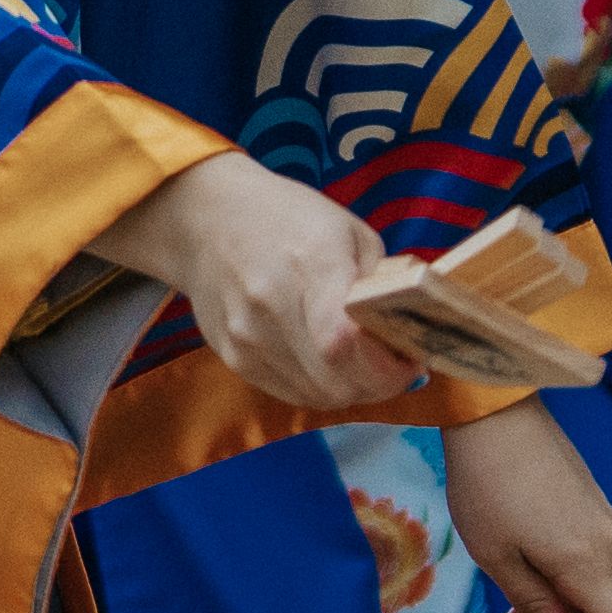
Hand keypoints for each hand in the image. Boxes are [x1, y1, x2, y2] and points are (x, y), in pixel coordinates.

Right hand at [91, 152, 421, 412]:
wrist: (203, 219)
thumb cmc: (286, 216)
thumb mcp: (347, 231)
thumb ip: (380, 282)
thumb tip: (407, 330)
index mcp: (310, 262)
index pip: (343, 342)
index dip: (385, 367)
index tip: (408, 359)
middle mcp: (270, 304)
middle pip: (335, 381)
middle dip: (378, 384)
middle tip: (392, 365)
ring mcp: (247, 335)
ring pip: (317, 396)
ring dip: (350, 388)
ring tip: (361, 362)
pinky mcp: (233, 355)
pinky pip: (291, 392)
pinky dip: (319, 386)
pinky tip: (327, 363)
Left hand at [441, 399, 611, 612]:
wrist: (494, 412)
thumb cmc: (485, 486)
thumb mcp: (497, 556)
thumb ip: (535, 605)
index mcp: (588, 564)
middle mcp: (609, 544)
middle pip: (604, 606)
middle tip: (511, 606)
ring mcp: (604, 518)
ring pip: (592, 576)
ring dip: (559, 586)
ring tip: (508, 560)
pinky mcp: (593, 499)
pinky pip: (587, 548)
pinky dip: (562, 558)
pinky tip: (521, 533)